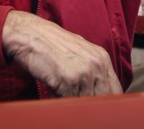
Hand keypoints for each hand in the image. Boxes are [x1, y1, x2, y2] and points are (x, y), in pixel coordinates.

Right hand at [1, 10, 121, 96]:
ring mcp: (83, 72)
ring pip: (86, 103)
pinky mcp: (68, 80)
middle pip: (103, 99)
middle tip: (77, 105)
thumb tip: (99, 95)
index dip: (106, 103)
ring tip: (62, 94)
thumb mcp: (79, 54)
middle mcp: (96, 64)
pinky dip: (60, 102)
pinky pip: (70, 103)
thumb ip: (92, 72)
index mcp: (102, 58)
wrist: (28, 34)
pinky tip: (53, 92)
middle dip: (90, 106)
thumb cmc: (50, 45)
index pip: (115, 91)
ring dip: (73, 104)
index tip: (97, 108)